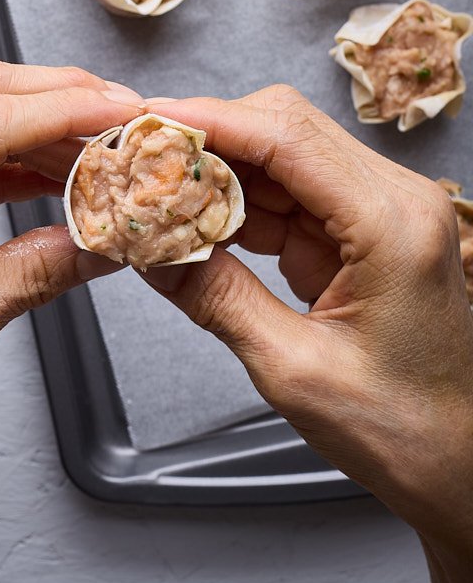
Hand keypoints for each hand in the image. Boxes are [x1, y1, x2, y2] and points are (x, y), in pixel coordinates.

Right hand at [141, 87, 472, 556]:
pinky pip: (289, 196)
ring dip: (218, 170)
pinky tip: (195, 218)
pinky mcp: (361, 233)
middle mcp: (395, 201)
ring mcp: (379, 213)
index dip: (211, 120)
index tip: (149, 120)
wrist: (459, 463)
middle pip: (287, 130)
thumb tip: (152, 254)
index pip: (289, 138)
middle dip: (209, 137)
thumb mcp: (295, 370)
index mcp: (393, 224)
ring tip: (157, 189)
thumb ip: (219, 300)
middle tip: (142, 153)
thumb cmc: (405, 430)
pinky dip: (238, 203)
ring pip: (282, 158)